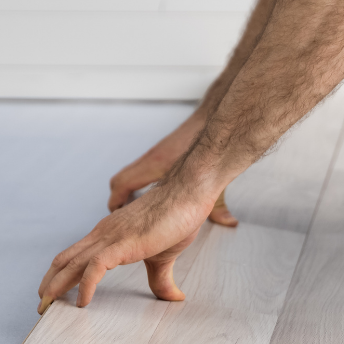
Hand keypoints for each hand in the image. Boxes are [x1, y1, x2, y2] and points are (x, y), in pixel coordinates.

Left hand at [39, 179, 215, 312]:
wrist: (189, 192)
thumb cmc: (177, 217)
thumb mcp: (164, 255)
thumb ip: (161, 277)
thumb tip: (173, 297)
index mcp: (109, 234)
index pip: (74, 256)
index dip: (59, 275)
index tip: (53, 294)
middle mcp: (103, 234)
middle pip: (64, 260)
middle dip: (50, 284)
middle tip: (41, 305)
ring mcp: (111, 237)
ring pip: (72, 264)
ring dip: (56, 287)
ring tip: (48, 306)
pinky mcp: (123, 243)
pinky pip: (95, 267)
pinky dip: (85, 286)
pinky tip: (83, 302)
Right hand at [108, 113, 238, 226]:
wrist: (212, 120)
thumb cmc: (210, 149)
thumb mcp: (214, 182)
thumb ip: (219, 205)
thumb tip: (228, 222)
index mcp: (157, 165)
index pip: (122, 184)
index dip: (116, 204)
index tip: (118, 218)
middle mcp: (151, 158)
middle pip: (119, 180)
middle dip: (117, 200)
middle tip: (123, 217)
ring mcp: (154, 154)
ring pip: (128, 174)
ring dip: (127, 192)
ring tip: (134, 209)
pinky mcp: (160, 151)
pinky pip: (138, 169)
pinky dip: (138, 183)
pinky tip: (152, 194)